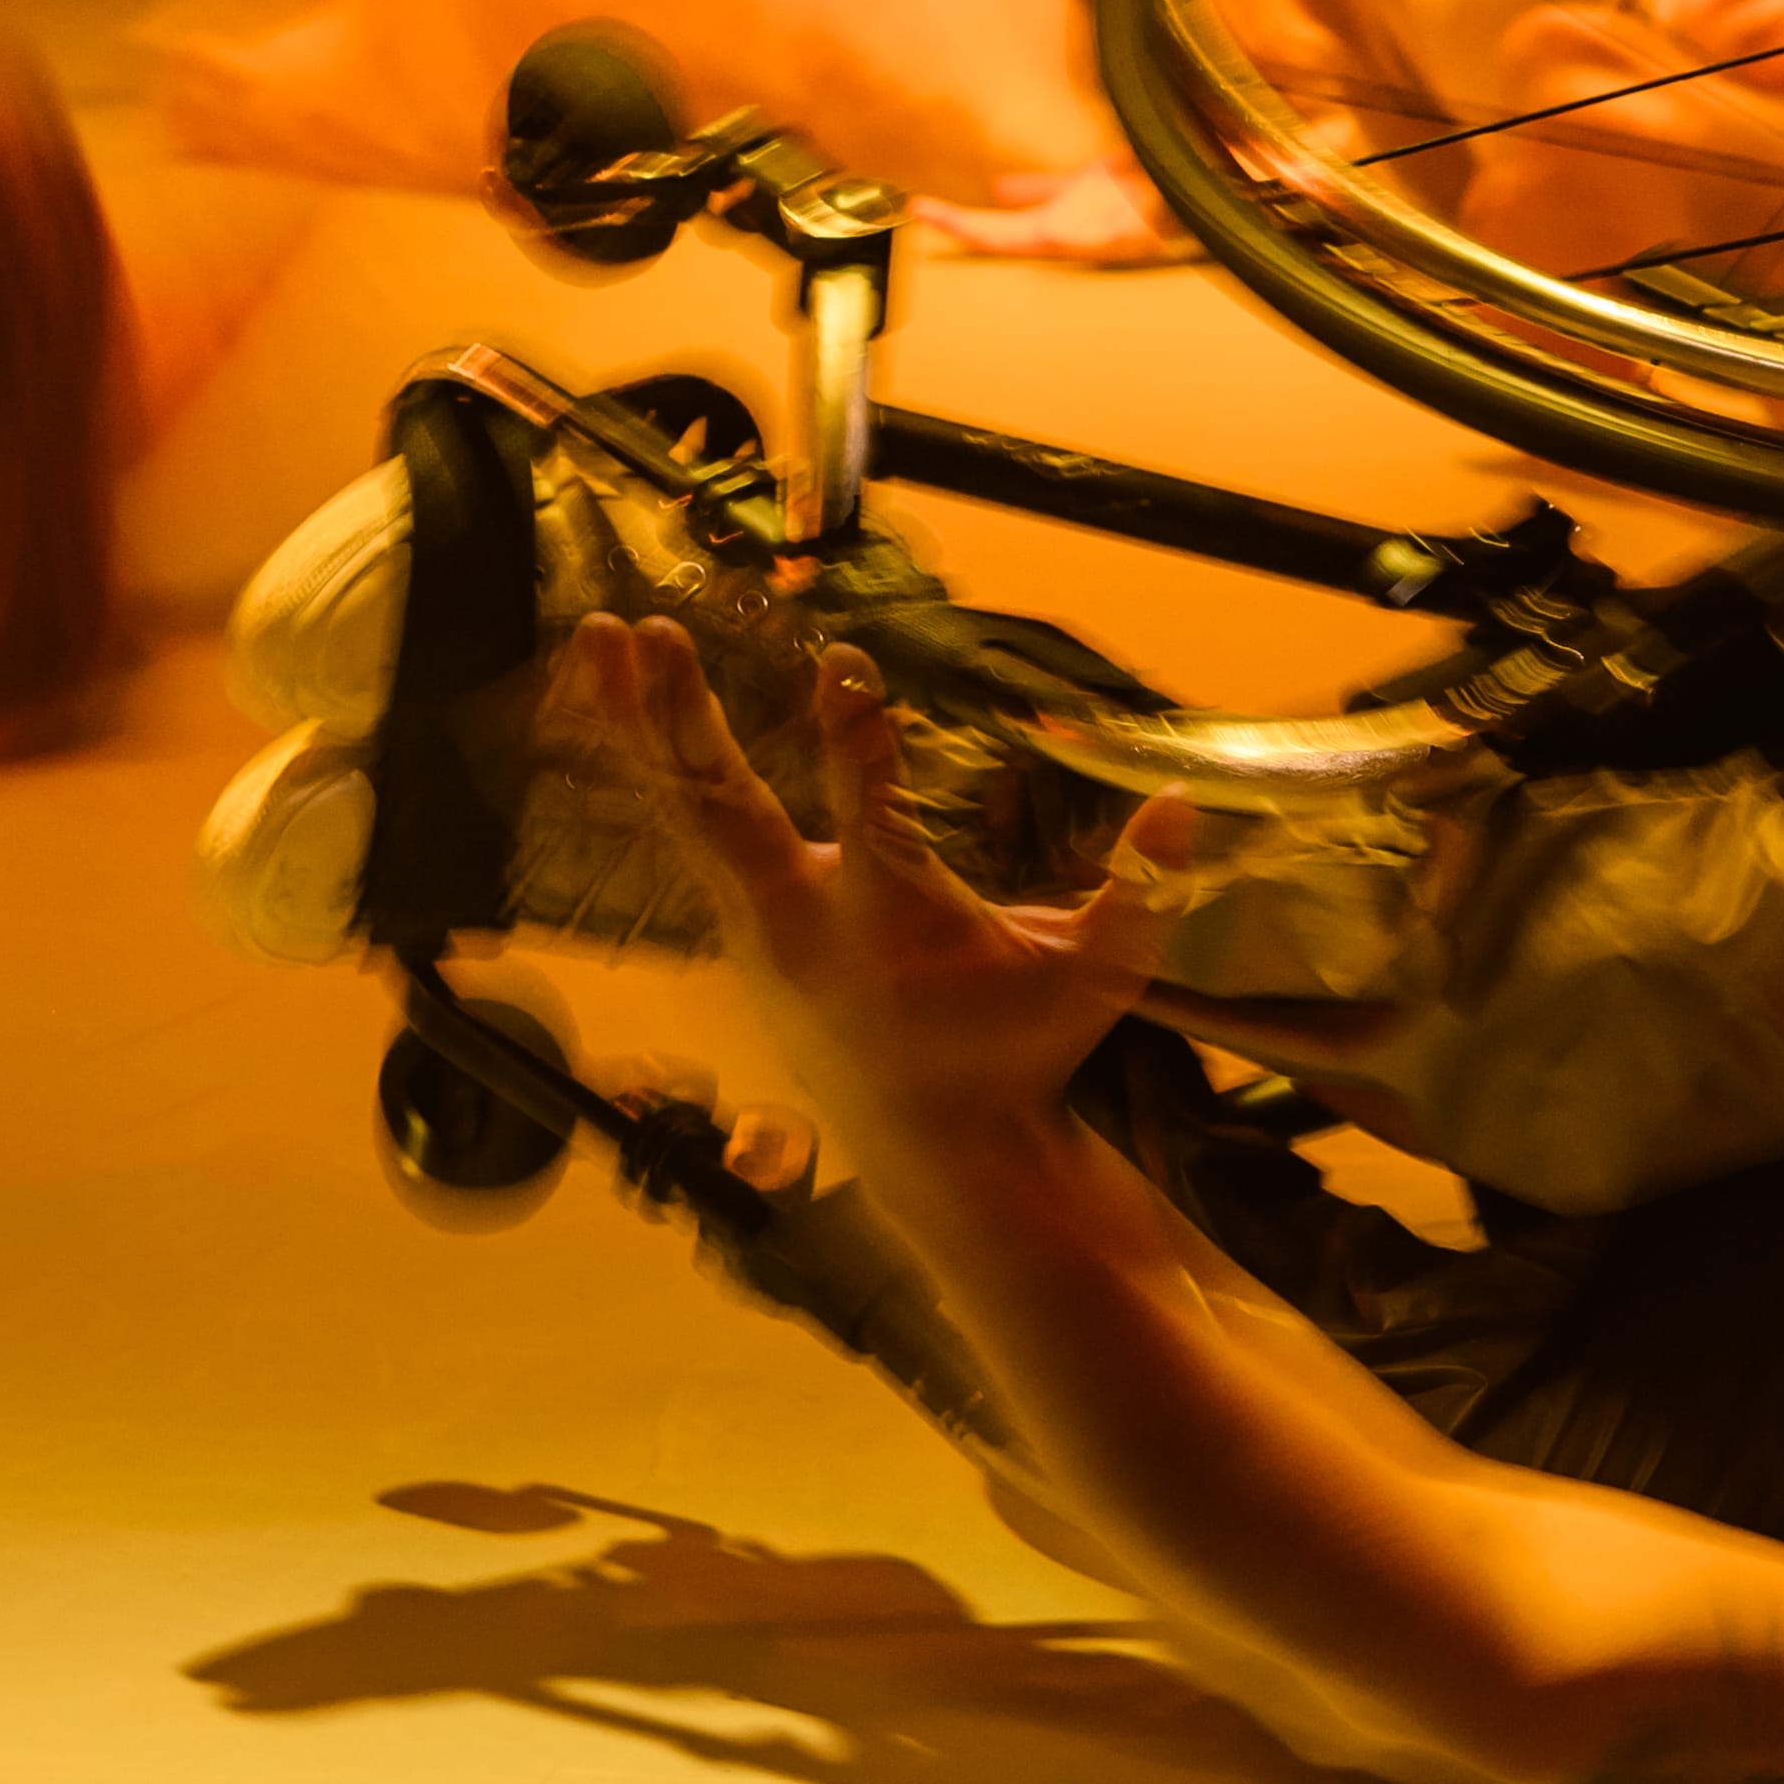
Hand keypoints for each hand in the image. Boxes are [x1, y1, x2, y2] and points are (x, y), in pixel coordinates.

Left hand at [578, 623, 1206, 1158]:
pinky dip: (649, 763)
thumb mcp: (1096, 975)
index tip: (839, 660)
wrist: (937, 1145)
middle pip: (727, 810)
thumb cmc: (1020, 1047)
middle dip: (686, 724)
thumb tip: (1187, 804)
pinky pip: (684, 830)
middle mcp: (807, 918)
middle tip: (653, 637)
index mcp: (895, 917)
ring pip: (685, 809)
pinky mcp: (743, 926)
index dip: (856, 735)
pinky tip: (617, 706)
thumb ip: (1140, 892)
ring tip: (596, 638)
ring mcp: (761, 925)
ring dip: (640, 722)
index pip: (874, 812)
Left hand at [918, 164, 1198, 268]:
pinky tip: (1000, 187)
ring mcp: (1082, 210)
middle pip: (998, 233)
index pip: (1000, 237)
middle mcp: (1070, 228)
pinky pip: (1050, 191)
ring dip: (985, 215)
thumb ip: (1103, 225)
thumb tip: (1066, 231)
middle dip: (960, 224)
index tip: (922, 212)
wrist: (1214, 185)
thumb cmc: (1178, 206)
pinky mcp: (1097, 189)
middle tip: (921, 212)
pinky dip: (1024, 189)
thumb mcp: (1136, 218)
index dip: (961, 226)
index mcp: (1071, 236)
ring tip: (945, 210)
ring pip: (1020, 216)